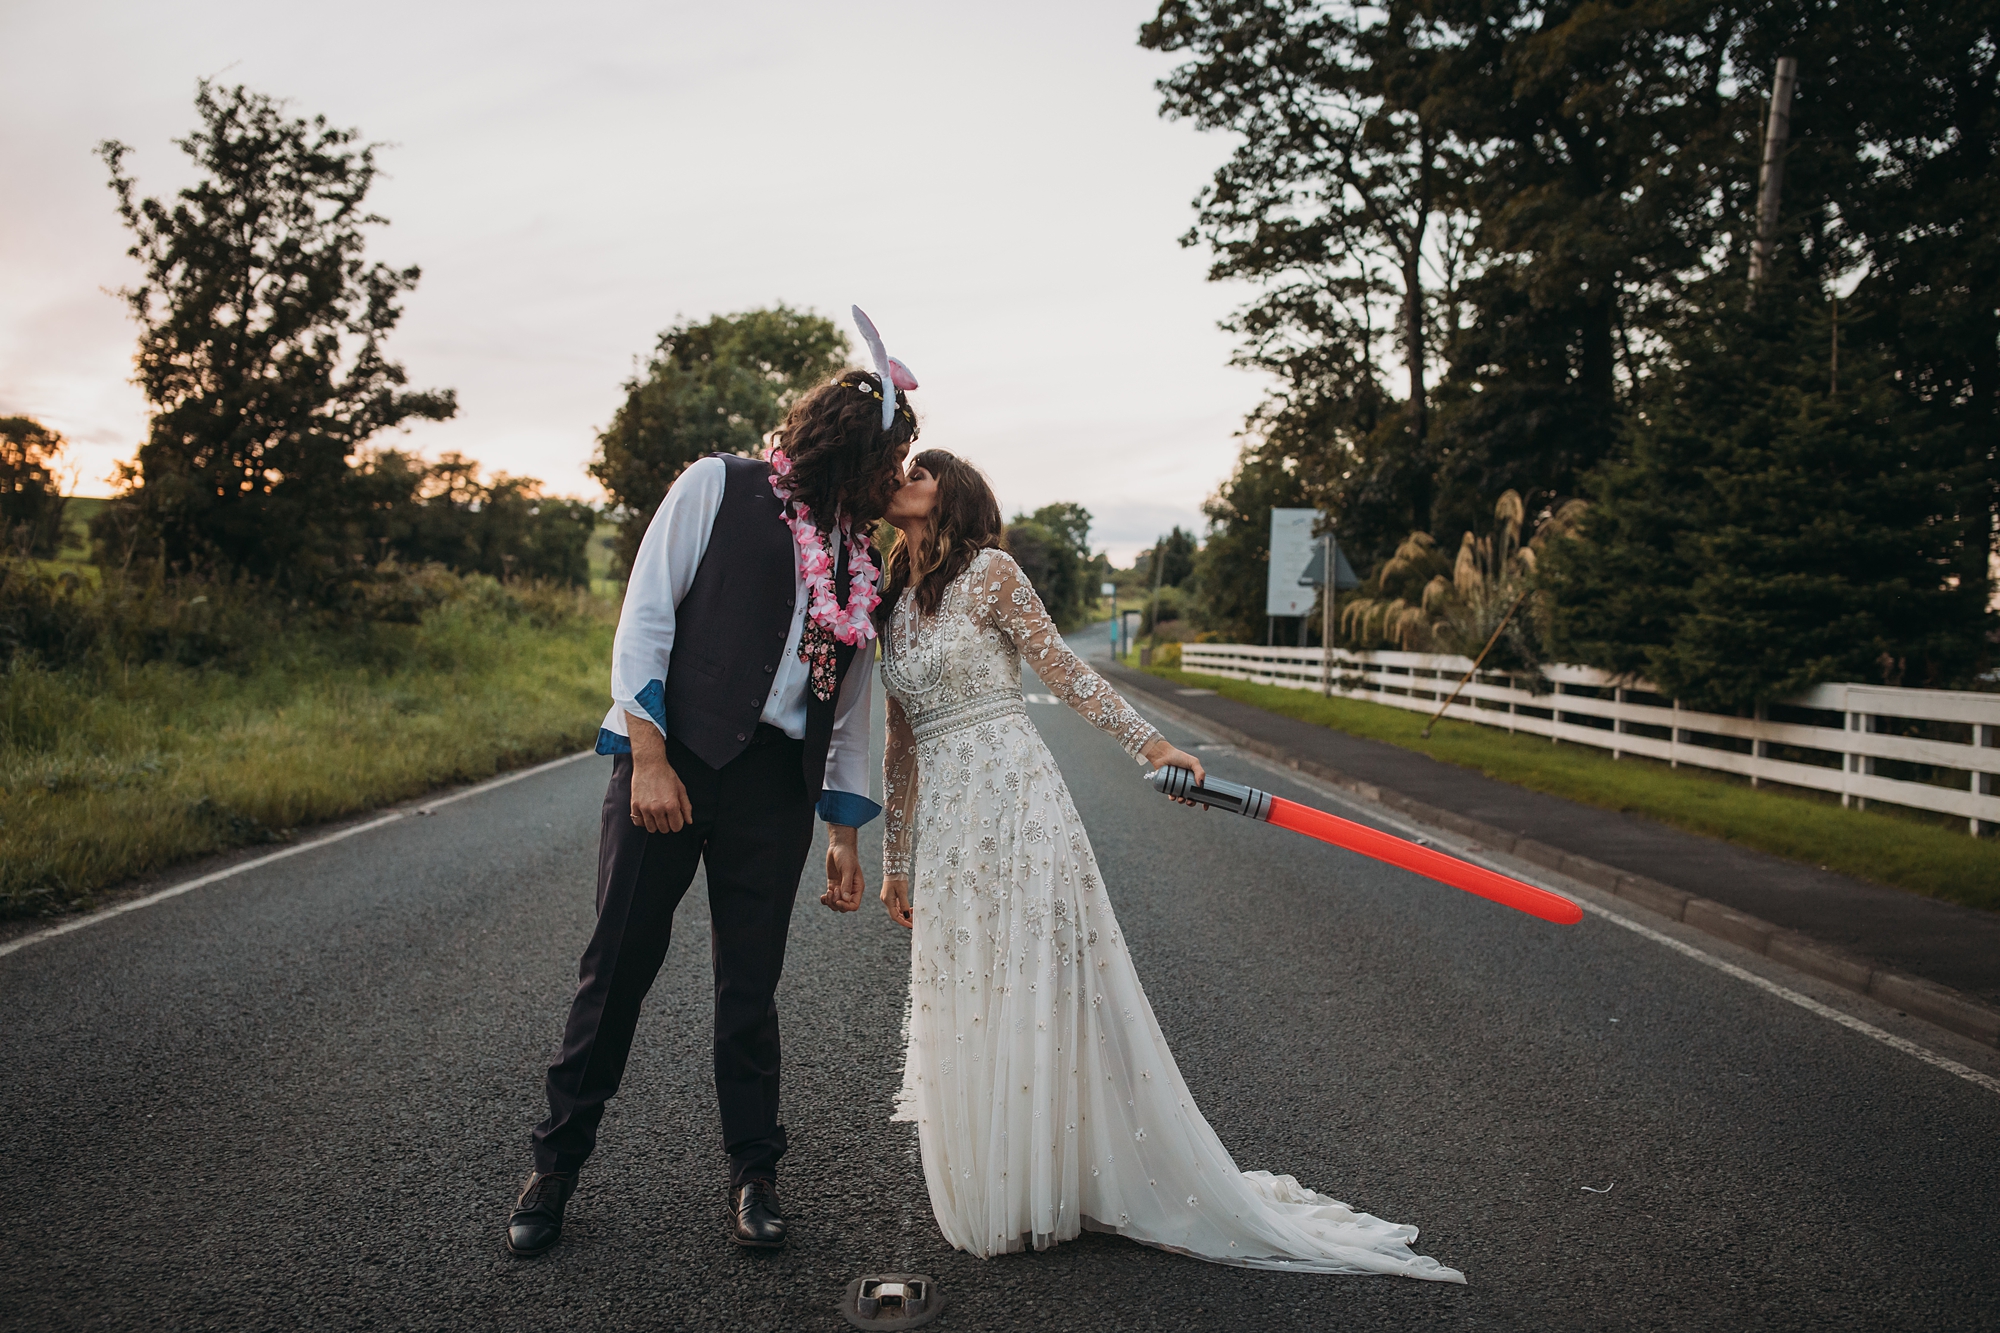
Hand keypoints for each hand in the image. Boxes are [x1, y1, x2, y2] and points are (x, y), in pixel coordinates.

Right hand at [626, 714, 691, 832]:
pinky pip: (638, 822)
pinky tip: (647, 813)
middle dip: (668, 824)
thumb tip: (689, 821)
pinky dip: (643, 820)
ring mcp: (645, 808)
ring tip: (657, 814)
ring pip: (651, 828)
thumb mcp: (681, 789)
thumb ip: (686, 806)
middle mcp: (658, 809)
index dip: (678, 823)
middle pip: (664, 829)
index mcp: (671, 805)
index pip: (676, 827)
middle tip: (667, 814)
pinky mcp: (635, 806)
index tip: (676, 817)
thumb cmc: (667, 775)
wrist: (650, 764)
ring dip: (655, 823)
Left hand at [821, 825, 864, 911]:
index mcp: (857, 888)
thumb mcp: (848, 869)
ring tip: (828, 891)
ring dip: (830, 902)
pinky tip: (822, 896)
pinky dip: (825, 900)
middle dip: (836, 903)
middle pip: (844, 907)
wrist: (839, 847)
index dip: (846, 906)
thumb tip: (844, 899)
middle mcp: (850, 891)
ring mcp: (841, 889)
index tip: (838, 901)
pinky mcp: (833, 885)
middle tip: (833, 890)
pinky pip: (829, 899)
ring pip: (835, 905)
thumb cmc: (846, 856)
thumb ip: (846, 884)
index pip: (854, 905)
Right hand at [881, 875, 912, 929]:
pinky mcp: (890, 895)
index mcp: (887, 900)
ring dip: (904, 914)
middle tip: (913, 922)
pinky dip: (902, 908)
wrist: (894, 867)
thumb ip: (904, 904)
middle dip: (904, 919)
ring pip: (896, 910)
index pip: (895, 916)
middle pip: (895, 914)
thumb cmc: (897, 877)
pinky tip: (909, 909)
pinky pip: (896, 905)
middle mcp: (886, 900)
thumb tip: (907, 916)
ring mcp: (887, 898)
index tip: (911, 926)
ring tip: (913, 915)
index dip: (903, 922)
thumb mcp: (902, 891)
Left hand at [1141, 736, 1206, 805]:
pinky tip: (1172, 796)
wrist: (1163, 755)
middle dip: (1191, 802)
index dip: (1205, 800)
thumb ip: (1199, 771)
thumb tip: (1201, 785)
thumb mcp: (1193, 762)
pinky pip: (1171, 795)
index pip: (1202, 791)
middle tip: (1189, 802)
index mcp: (1195, 778)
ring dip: (1182, 801)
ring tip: (1180, 799)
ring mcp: (1177, 785)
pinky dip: (1173, 798)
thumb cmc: (1179, 756)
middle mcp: (1187, 783)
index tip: (1205, 807)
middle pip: (1192, 797)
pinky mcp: (1169, 786)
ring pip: (1182, 798)